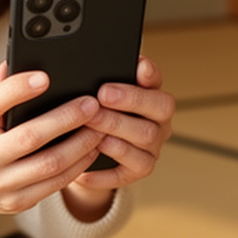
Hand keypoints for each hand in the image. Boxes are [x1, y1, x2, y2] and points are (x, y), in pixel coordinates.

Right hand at [0, 64, 112, 237]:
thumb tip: (14, 64)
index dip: (16, 90)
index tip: (44, 77)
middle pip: (29, 138)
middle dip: (65, 118)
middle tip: (91, 104)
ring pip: (49, 164)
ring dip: (80, 144)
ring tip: (100, 126)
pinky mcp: (17, 202)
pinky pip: (55, 183)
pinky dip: (78, 164)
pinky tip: (91, 149)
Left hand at [61, 55, 174, 218]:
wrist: (83, 153)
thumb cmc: (89, 115)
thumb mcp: (92, 93)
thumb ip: (95, 78)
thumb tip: (77, 65)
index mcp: (151, 94)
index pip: (158, 80)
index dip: (149, 75)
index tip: (137, 67)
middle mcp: (158, 121)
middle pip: (159, 109)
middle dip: (130, 100)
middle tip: (101, 96)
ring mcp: (151, 147)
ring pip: (145, 139)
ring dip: (115, 131)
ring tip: (89, 127)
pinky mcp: (137, 171)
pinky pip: (126, 173)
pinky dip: (103, 171)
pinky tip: (82, 166)